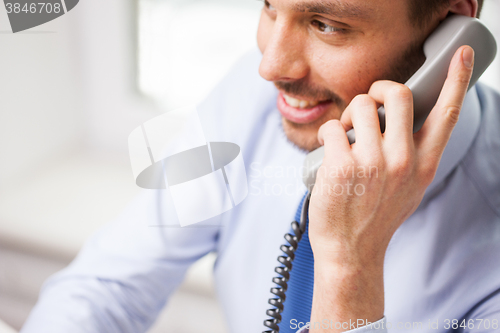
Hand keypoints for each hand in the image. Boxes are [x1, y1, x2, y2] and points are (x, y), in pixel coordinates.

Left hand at [307, 45, 473, 330]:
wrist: (350, 251)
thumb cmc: (374, 217)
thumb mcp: (407, 188)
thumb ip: (411, 154)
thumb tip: (396, 119)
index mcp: (424, 164)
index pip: (447, 114)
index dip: (456, 79)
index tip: (461, 54)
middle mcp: (403, 160)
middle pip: (398, 95)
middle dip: (378, 90)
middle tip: (367, 104)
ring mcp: (373, 162)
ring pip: (360, 105)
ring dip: (348, 114)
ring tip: (344, 136)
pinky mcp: (343, 166)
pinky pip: (332, 127)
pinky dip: (327, 134)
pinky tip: (328, 151)